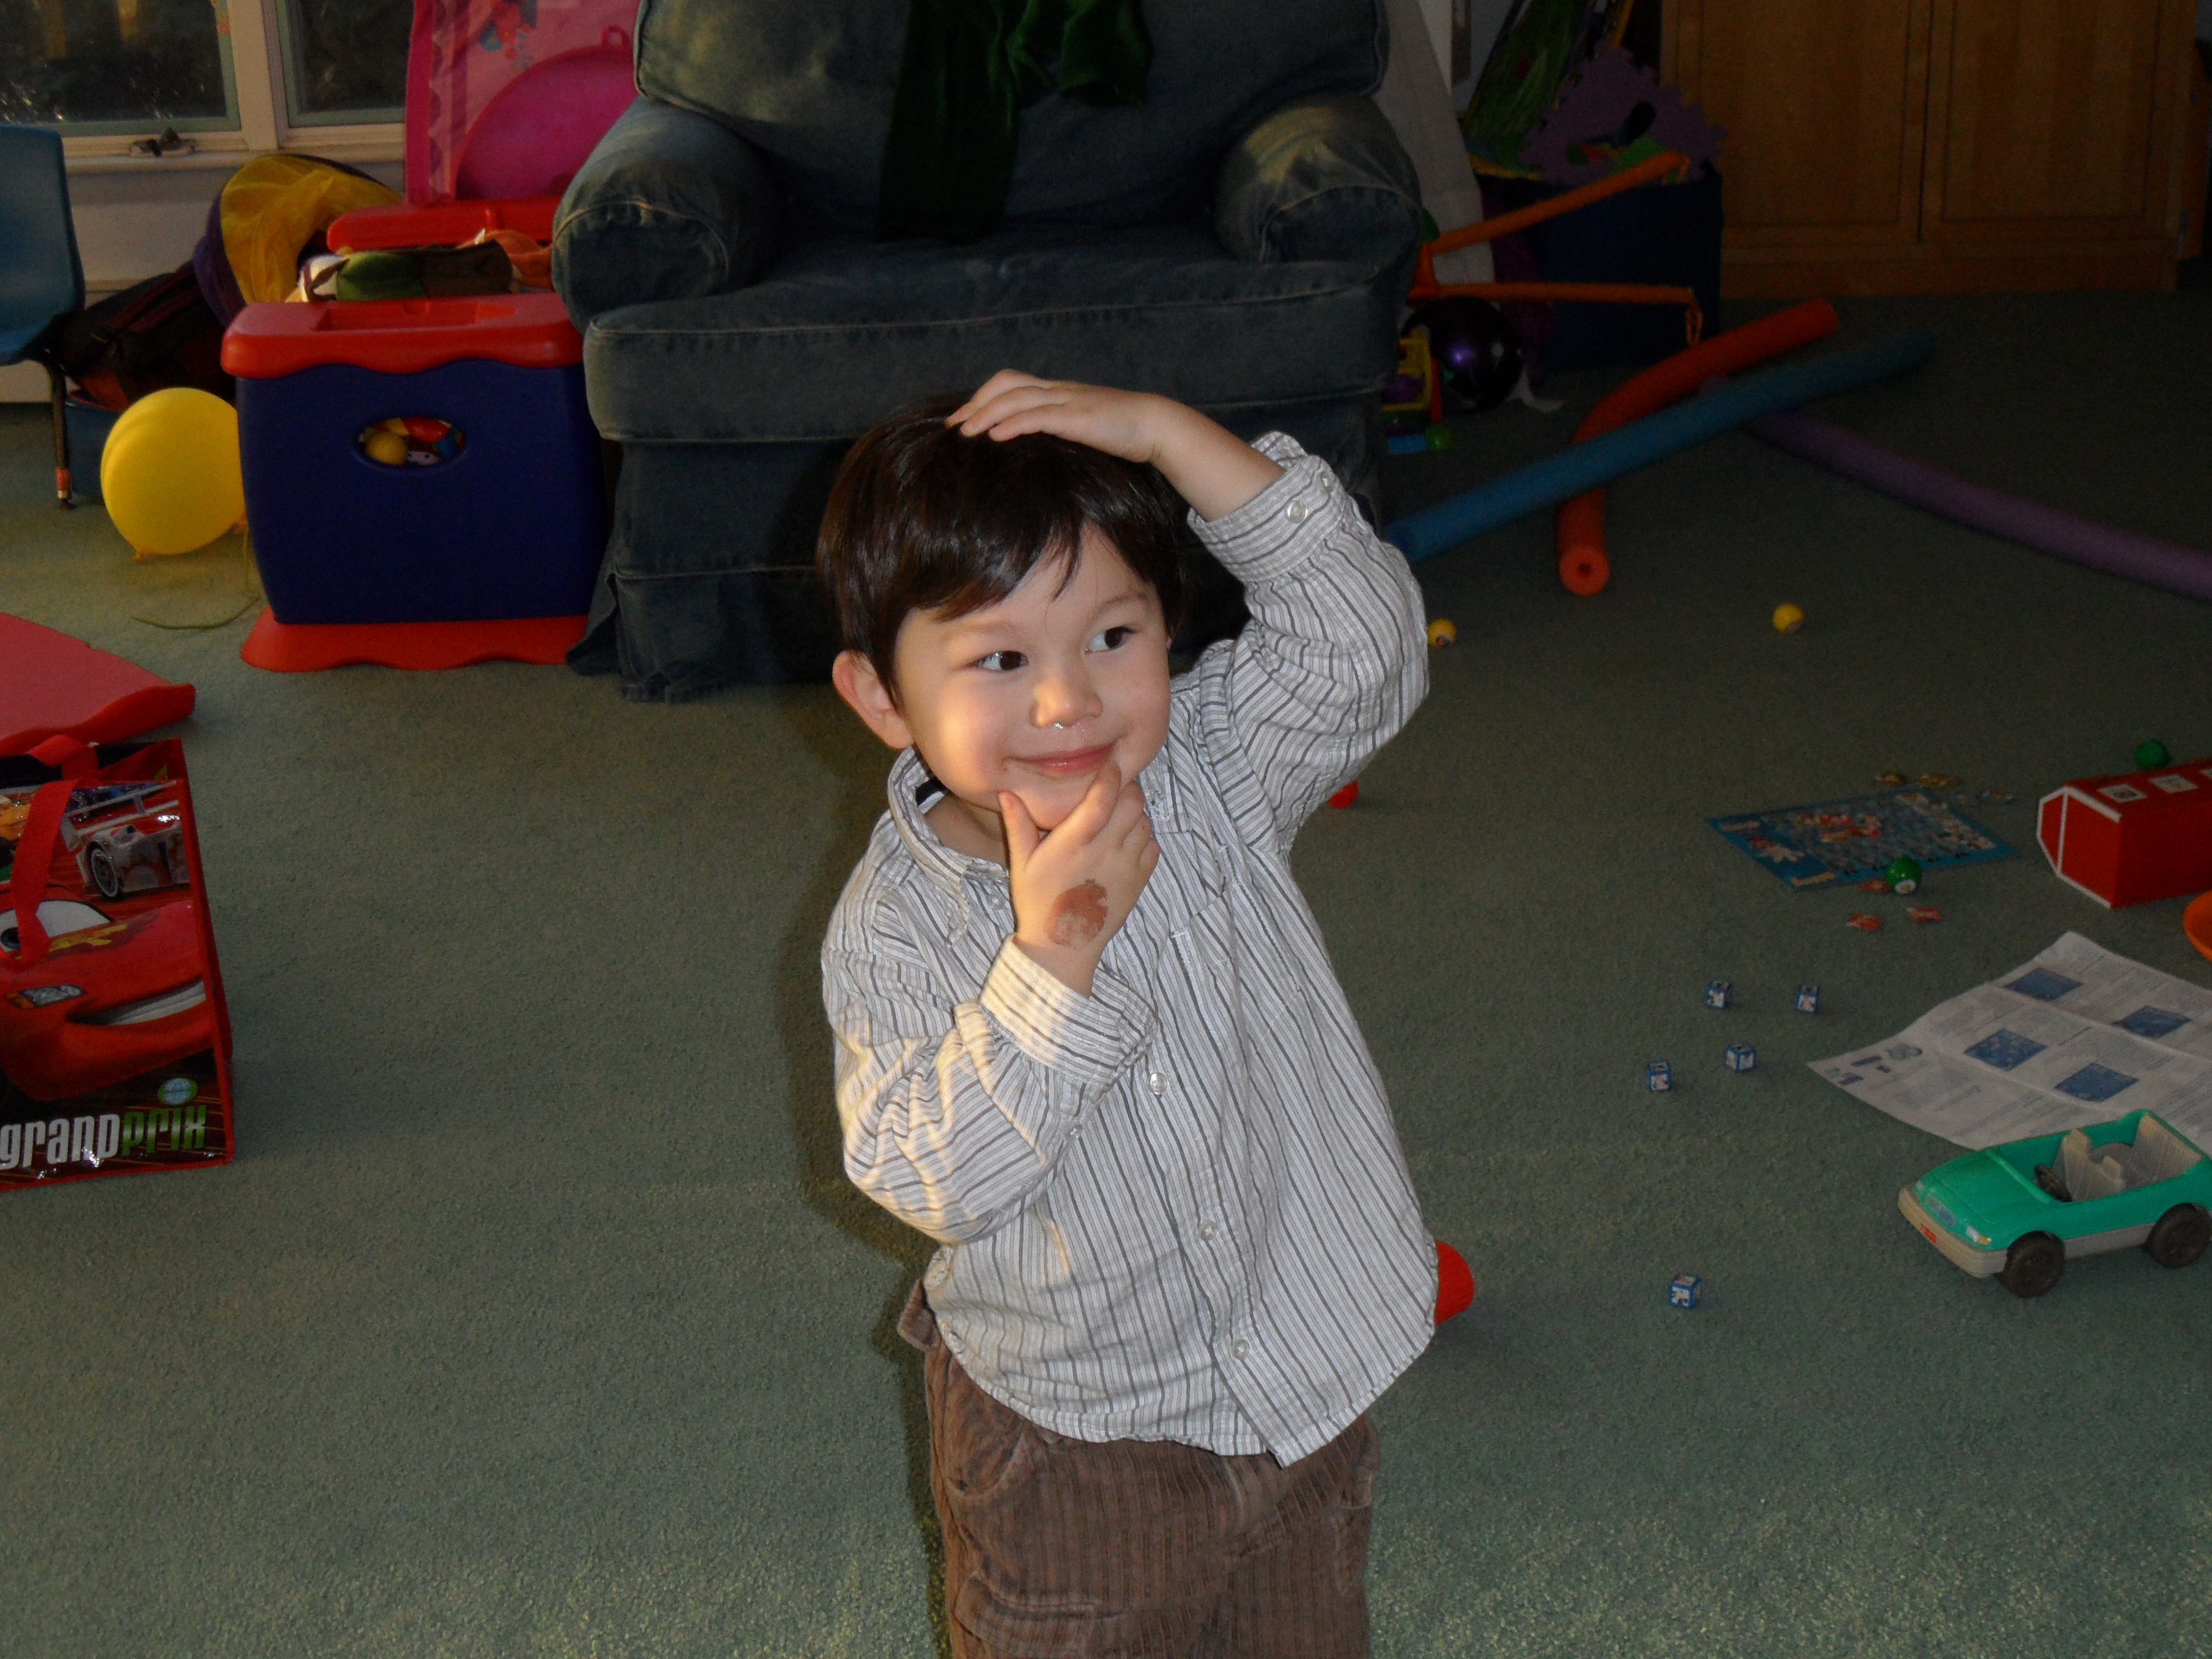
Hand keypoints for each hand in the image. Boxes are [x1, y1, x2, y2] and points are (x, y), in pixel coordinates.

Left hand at [948, 371, 1281, 520]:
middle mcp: (1058, 390)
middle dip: (974, 404)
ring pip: (1016, 398)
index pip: (1009, 383)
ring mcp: (1068, 401)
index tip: (960, 421)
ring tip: (964, 434)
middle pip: (1005, 385)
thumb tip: (1030, 455)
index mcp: (1057, 392)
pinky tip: (996, 437)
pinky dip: (1014, 423)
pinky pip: (1039, 416)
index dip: (981, 398)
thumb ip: (1056, 433)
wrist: (1157, 426)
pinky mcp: (1079, 417)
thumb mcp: (1081, 430)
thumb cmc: (1121, 434)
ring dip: (986, 414)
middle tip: (952, 429)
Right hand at [1002, 761, 1158, 997]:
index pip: (1101, 799)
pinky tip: (1126, 840)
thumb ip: (1018, 826)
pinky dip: (1145, 836)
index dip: (1109, 776)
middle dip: (1126, 789)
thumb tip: (1007, 792)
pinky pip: (1153, 846)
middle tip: (1113, 789)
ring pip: (1145, 822)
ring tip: (1117, 815)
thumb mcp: (1021, 864)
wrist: (1064, 947)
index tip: (1108, 764)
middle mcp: (1105, 852)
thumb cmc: (1037, 902)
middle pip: (1132, 804)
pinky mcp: (1140, 882)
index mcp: (1074, 844)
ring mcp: (1126, 867)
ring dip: (1135, 812)